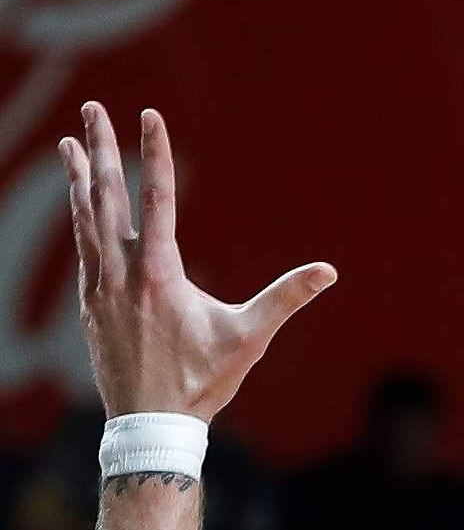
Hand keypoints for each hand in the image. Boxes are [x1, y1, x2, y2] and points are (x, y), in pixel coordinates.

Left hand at [61, 103, 333, 420]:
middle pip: (108, 197)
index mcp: (160, 274)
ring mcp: (101, 286)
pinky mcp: (91, 303)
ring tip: (69, 143)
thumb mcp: (249, 338)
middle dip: (101, 149)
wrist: (151, 421)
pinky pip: (82, 247)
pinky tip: (80, 205)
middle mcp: (123, 272)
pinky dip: (79, 217)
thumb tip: (328, 272)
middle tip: (92, 108)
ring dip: (79, 178)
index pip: (157, 199)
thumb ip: (285, 298)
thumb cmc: (204, 381)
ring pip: (85, 218)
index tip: (148, 117)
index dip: (153, 154)